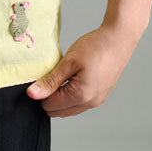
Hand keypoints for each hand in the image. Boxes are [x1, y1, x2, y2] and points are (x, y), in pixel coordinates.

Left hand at [26, 24, 140, 116]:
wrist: (119, 39)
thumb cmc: (95, 47)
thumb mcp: (69, 62)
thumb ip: (50, 81)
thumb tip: (32, 94)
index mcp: (81, 96)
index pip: (50, 106)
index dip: (42, 92)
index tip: (43, 75)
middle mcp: (90, 103)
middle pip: (59, 111)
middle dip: (51, 96)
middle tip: (53, 74)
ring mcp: (97, 100)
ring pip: (70, 108)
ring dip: (62, 95)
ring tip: (64, 73)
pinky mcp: (101, 94)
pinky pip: (80, 102)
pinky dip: (72, 93)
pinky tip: (74, 75)